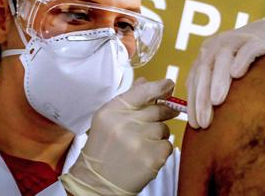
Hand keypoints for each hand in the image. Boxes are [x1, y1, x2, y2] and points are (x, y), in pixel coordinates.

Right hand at [60, 78, 178, 195]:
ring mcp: (139, 141)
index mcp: (112, 111)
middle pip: (158, 109)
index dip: (160, 86)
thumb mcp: (108, 120)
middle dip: (164, 112)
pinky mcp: (152, 157)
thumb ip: (128, 99)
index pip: (143, 91)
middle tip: (162, 117)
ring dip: (158, 135)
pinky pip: (168, 145)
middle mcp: (125, 124)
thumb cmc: (103, 150)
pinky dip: (160, 150)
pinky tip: (145, 155)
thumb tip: (146, 81)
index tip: (169, 85)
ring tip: (142, 144)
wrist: (96, 183)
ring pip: (164, 128)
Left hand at [187, 17, 264, 128]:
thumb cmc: (248, 64)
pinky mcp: (258, 40)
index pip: (195, 79)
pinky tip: (237, 74)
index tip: (196, 126)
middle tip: (204, 121)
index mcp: (207, 54)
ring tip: (216, 101)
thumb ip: (213, 89)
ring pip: (223, 57)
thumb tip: (200, 122)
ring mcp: (238, 39)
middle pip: (205, 69)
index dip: (193, 102)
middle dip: (202, 96)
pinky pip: (248, 49)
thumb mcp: (227, 75)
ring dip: (218, 79)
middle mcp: (218, 45)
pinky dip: (241, 59)